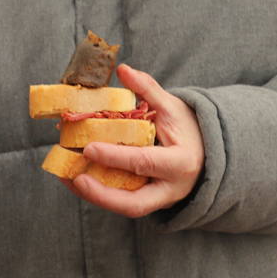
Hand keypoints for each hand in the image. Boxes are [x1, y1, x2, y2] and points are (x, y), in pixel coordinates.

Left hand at [65, 64, 204, 217]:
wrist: (209, 154)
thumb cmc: (188, 128)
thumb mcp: (172, 106)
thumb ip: (148, 89)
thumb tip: (123, 69)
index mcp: (179, 162)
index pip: (144, 162)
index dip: (115, 157)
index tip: (89, 148)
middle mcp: (171, 189)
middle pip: (135, 203)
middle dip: (102, 195)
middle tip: (75, 179)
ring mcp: (160, 200)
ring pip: (126, 208)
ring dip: (95, 197)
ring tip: (67, 179)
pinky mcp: (150, 202)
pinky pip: (123, 203)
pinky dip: (99, 194)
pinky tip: (76, 180)